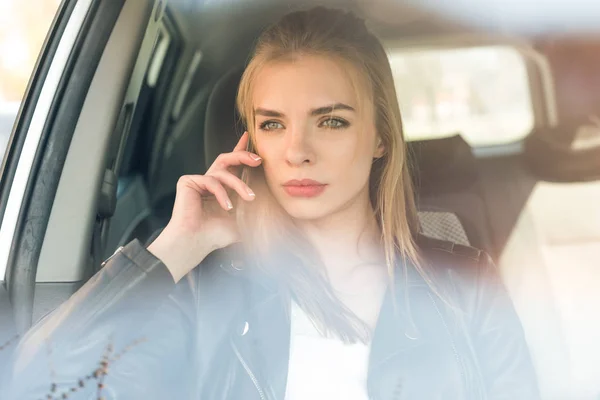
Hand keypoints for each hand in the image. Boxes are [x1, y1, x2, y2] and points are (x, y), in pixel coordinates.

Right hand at [147, 132, 260, 281]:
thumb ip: (255, 215)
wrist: (196, 243)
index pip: (232, 164)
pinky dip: (222, 193)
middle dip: (243, 155)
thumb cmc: (216, 236)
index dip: (240, 149)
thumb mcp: (242, 223)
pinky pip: (211, 180)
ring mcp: (198, 181)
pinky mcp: (188, 182)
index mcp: (221, 187)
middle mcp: (209, 181)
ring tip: (249, 198)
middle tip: (258, 160)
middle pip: (227, 158)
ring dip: (239, 184)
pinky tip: (227, 207)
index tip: (248, 136)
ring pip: (223, 171)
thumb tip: (279, 220)